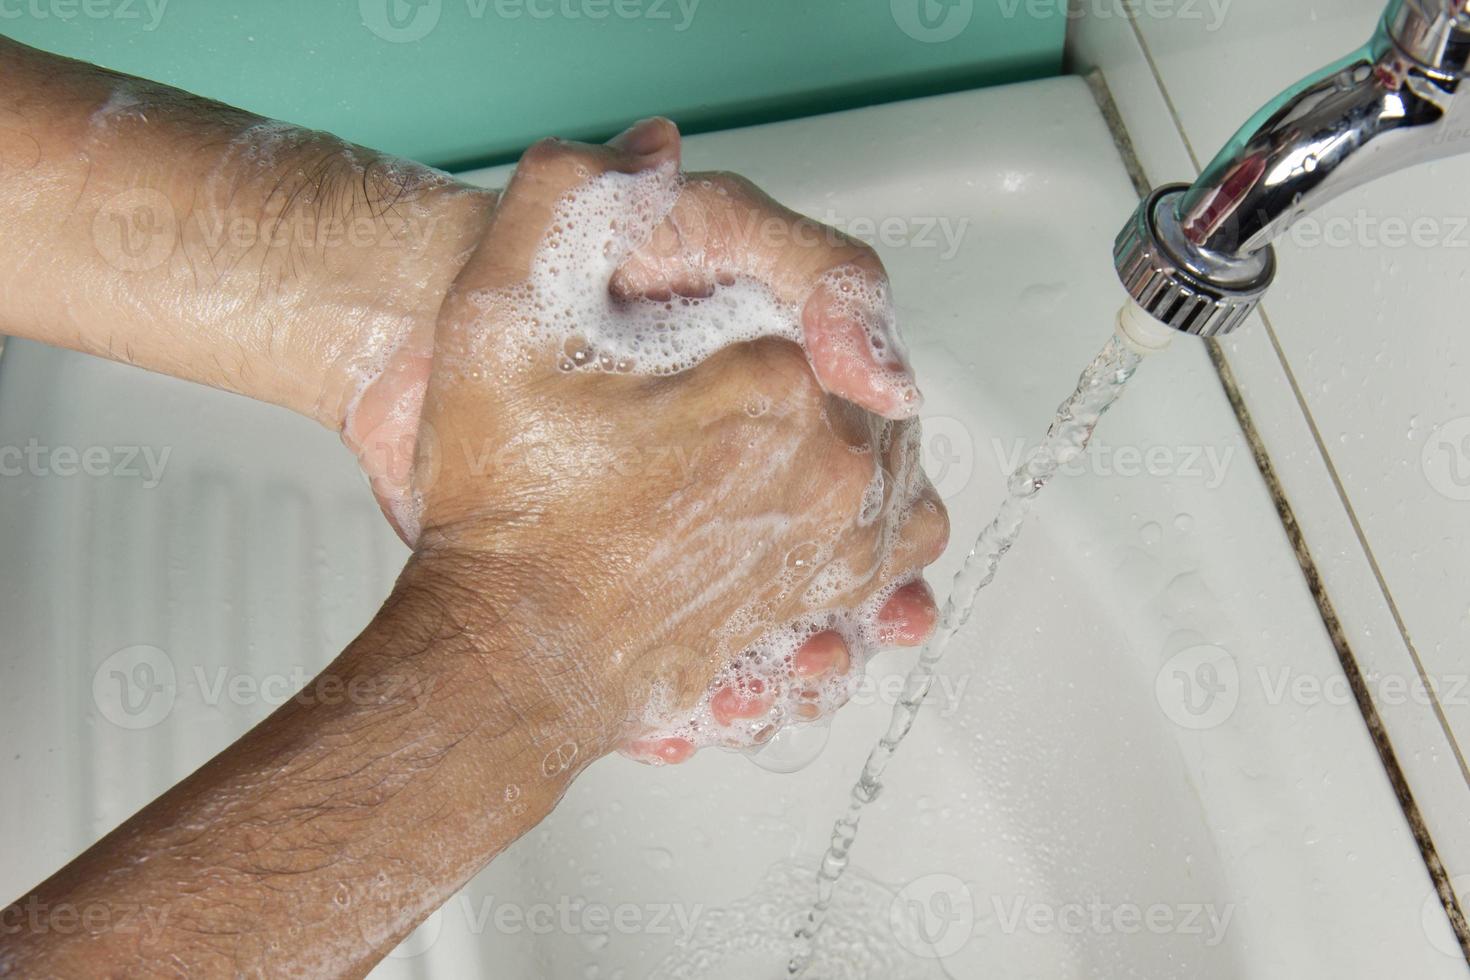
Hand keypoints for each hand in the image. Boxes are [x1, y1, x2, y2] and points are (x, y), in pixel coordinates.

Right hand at [349, 119, 949, 763]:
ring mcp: (831, 551)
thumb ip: (570, 200)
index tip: (710, 351)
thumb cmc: (504, 504)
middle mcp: (829, 470)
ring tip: (781, 466)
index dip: (775, 323)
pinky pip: (889, 567)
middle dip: (821, 394)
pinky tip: (805, 535)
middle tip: (738, 408)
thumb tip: (653, 154)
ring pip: (900, 485)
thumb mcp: (501, 316)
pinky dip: (866, 549)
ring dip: (857, 469)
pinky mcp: (818, 614)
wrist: (502, 653)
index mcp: (777, 386)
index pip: (830, 317)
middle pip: (874, 403)